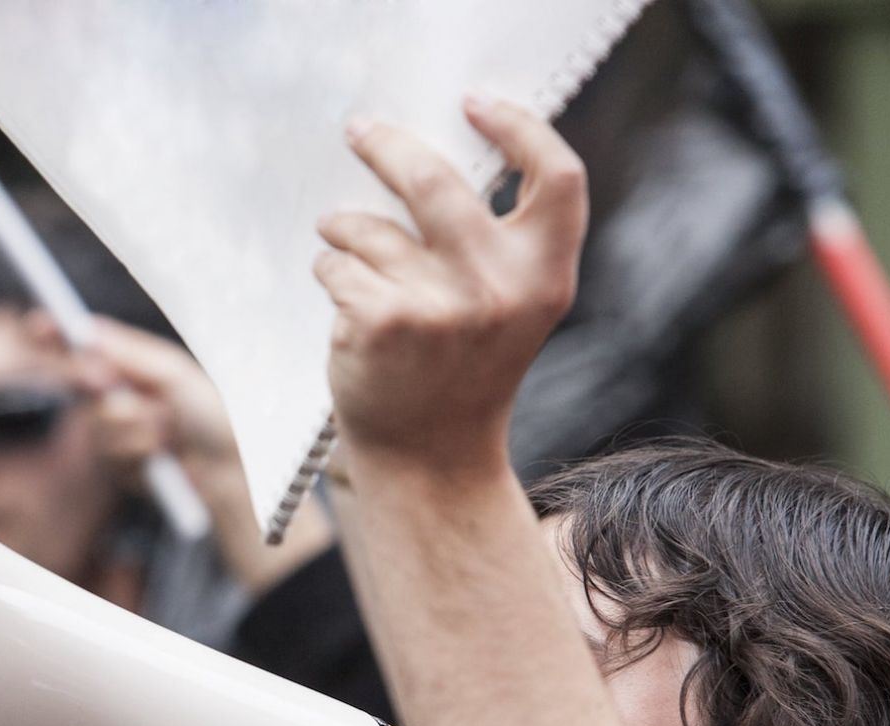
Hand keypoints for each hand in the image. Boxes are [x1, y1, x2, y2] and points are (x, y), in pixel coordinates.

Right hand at [42, 313, 336, 594]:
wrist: (231, 471)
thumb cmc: (214, 417)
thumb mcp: (174, 375)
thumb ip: (130, 354)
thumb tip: (88, 331)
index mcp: (135, 368)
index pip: (87, 349)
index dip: (59, 337)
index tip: (38, 325)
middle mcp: (121, 398)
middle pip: (82, 383)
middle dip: (99, 384)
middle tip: (106, 383)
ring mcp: (117, 434)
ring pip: (97, 421)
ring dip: (134, 425)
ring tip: (168, 431)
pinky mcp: (118, 467)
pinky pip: (110, 452)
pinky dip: (138, 450)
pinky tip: (162, 456)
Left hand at [313, 96, 587, 481]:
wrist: (429, 459)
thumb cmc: (462, 372)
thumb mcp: (510, 307)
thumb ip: (498, 242)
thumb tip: (437, 155)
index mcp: (545, 276)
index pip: (559, 177)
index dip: (521, 128)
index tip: (475, 103)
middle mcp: (499, 287)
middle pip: (435, 178)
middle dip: (386, 146)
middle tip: (360, 131)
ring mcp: (440, 305)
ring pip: (369, 226)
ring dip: (345, 230)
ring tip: (345, 250)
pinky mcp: (383, 321)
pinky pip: (338, 263)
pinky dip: (330, 272)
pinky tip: (345, 303)